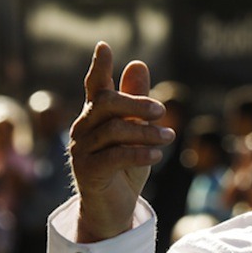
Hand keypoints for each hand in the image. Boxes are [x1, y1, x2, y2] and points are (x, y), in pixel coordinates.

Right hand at [69, 42, 174, 242]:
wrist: (113, 206)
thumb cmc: (126, 165)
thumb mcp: (137, 132)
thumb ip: (137, 101)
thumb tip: (138, 63)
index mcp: (95, 115)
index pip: (95, 86)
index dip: (99, 66)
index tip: (104, 45)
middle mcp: (83, 128)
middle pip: (105, 104)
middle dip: (135, 103)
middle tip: (161, 110)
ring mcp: (81, 150)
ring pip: (114, 131)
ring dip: (146, 133)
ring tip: (170, 137)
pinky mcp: (87, 171)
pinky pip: (115, 157)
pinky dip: (139, 153)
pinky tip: (157, 155)